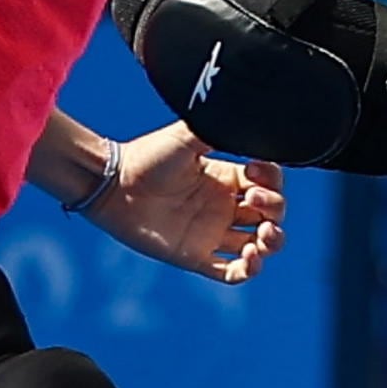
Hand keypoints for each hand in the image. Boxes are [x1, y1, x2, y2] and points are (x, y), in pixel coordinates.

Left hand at [85, 125, 284, 282]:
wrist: (111, 184)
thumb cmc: (146, 158)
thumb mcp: (187, 137)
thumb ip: (219, 129)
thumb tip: (249, 114)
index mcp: (226, 179)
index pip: (269, 185)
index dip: (273, 182)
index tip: (255, 171)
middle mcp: (223, 208)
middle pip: (271, 216)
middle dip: (275, 210)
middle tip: (255, 201)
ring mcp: (210, 234)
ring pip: (259, 246)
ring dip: (271, 243)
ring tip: (262, 236)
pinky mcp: (195, 257)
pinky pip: (231, 273)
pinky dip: (249, 270)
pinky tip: (250, 259)